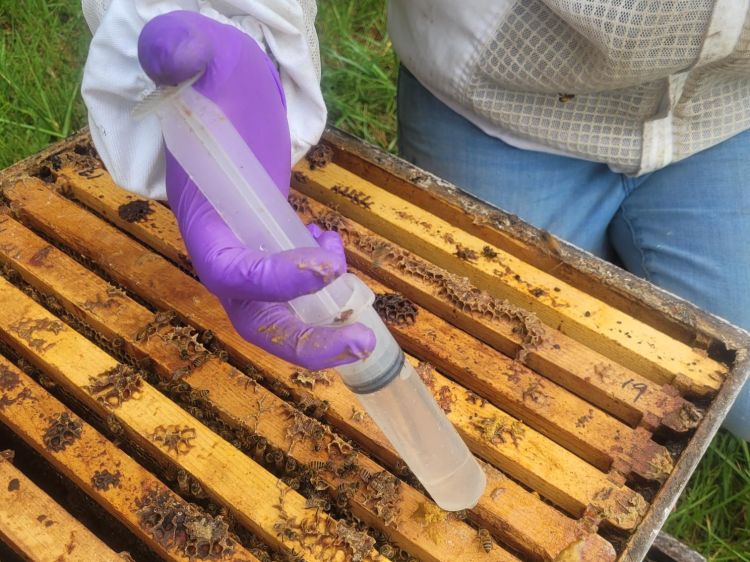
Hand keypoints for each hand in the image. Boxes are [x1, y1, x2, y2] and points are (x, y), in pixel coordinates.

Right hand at [138, 11, 374, 369]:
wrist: (223, 94)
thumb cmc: (210, 79)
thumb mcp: (201, 54)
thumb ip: (182, 50)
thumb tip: (171, 55)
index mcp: (202, 217)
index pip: (231, 269)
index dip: (275, 278)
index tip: (325, 263)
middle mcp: (222, 246)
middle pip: (254, 317)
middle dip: (305, 341)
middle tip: (360, 341)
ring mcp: (248, 250)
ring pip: (278, 313)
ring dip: (321, 327)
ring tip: (361, 310)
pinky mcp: (271, 243)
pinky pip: (295, 287)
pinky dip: (322, 283)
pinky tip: (329, 243)